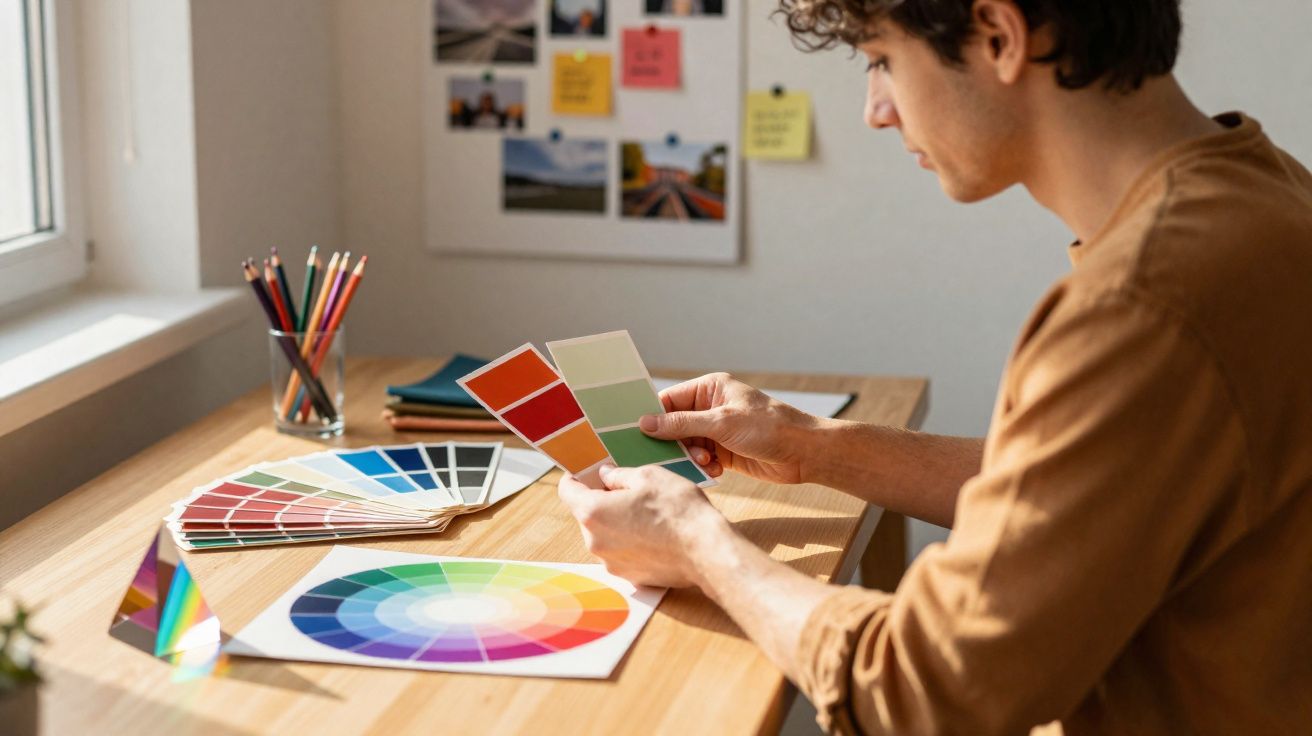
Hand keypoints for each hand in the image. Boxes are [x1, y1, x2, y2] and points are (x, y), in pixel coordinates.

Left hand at [557, 464, 732, 587]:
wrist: (705, 551)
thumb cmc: (678, 510)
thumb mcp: (649, 476)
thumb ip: (619, 475)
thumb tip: (606, 475)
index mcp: (594, 512)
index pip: (567, 490)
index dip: (575, 477)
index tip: (586, 472)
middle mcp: (595, 541)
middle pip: (586, 514)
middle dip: (601, 500)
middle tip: (627, 489)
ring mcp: (611, 562)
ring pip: (604, 534)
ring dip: (616, 521)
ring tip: (646, 512)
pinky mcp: (629, 576)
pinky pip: (620, 552)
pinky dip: (629, 541)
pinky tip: (653, 533)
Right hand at [641, 372, 817, 484]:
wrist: (805, 452)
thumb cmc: (769, 427)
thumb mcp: (722, 423)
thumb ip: (682, 424)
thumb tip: (645, 423)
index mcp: (709, 389)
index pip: (669, 400)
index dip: (653, 416)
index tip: (636, 433)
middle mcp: (711, 408)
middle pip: (674, 426)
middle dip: (674, 442)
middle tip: (671, 455)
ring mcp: (717, 431)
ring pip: (686, 446)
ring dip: (690, 457)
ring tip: (706, 461)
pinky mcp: (725, 452)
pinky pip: (701, 460)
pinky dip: (704, 467)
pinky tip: (716, 470)